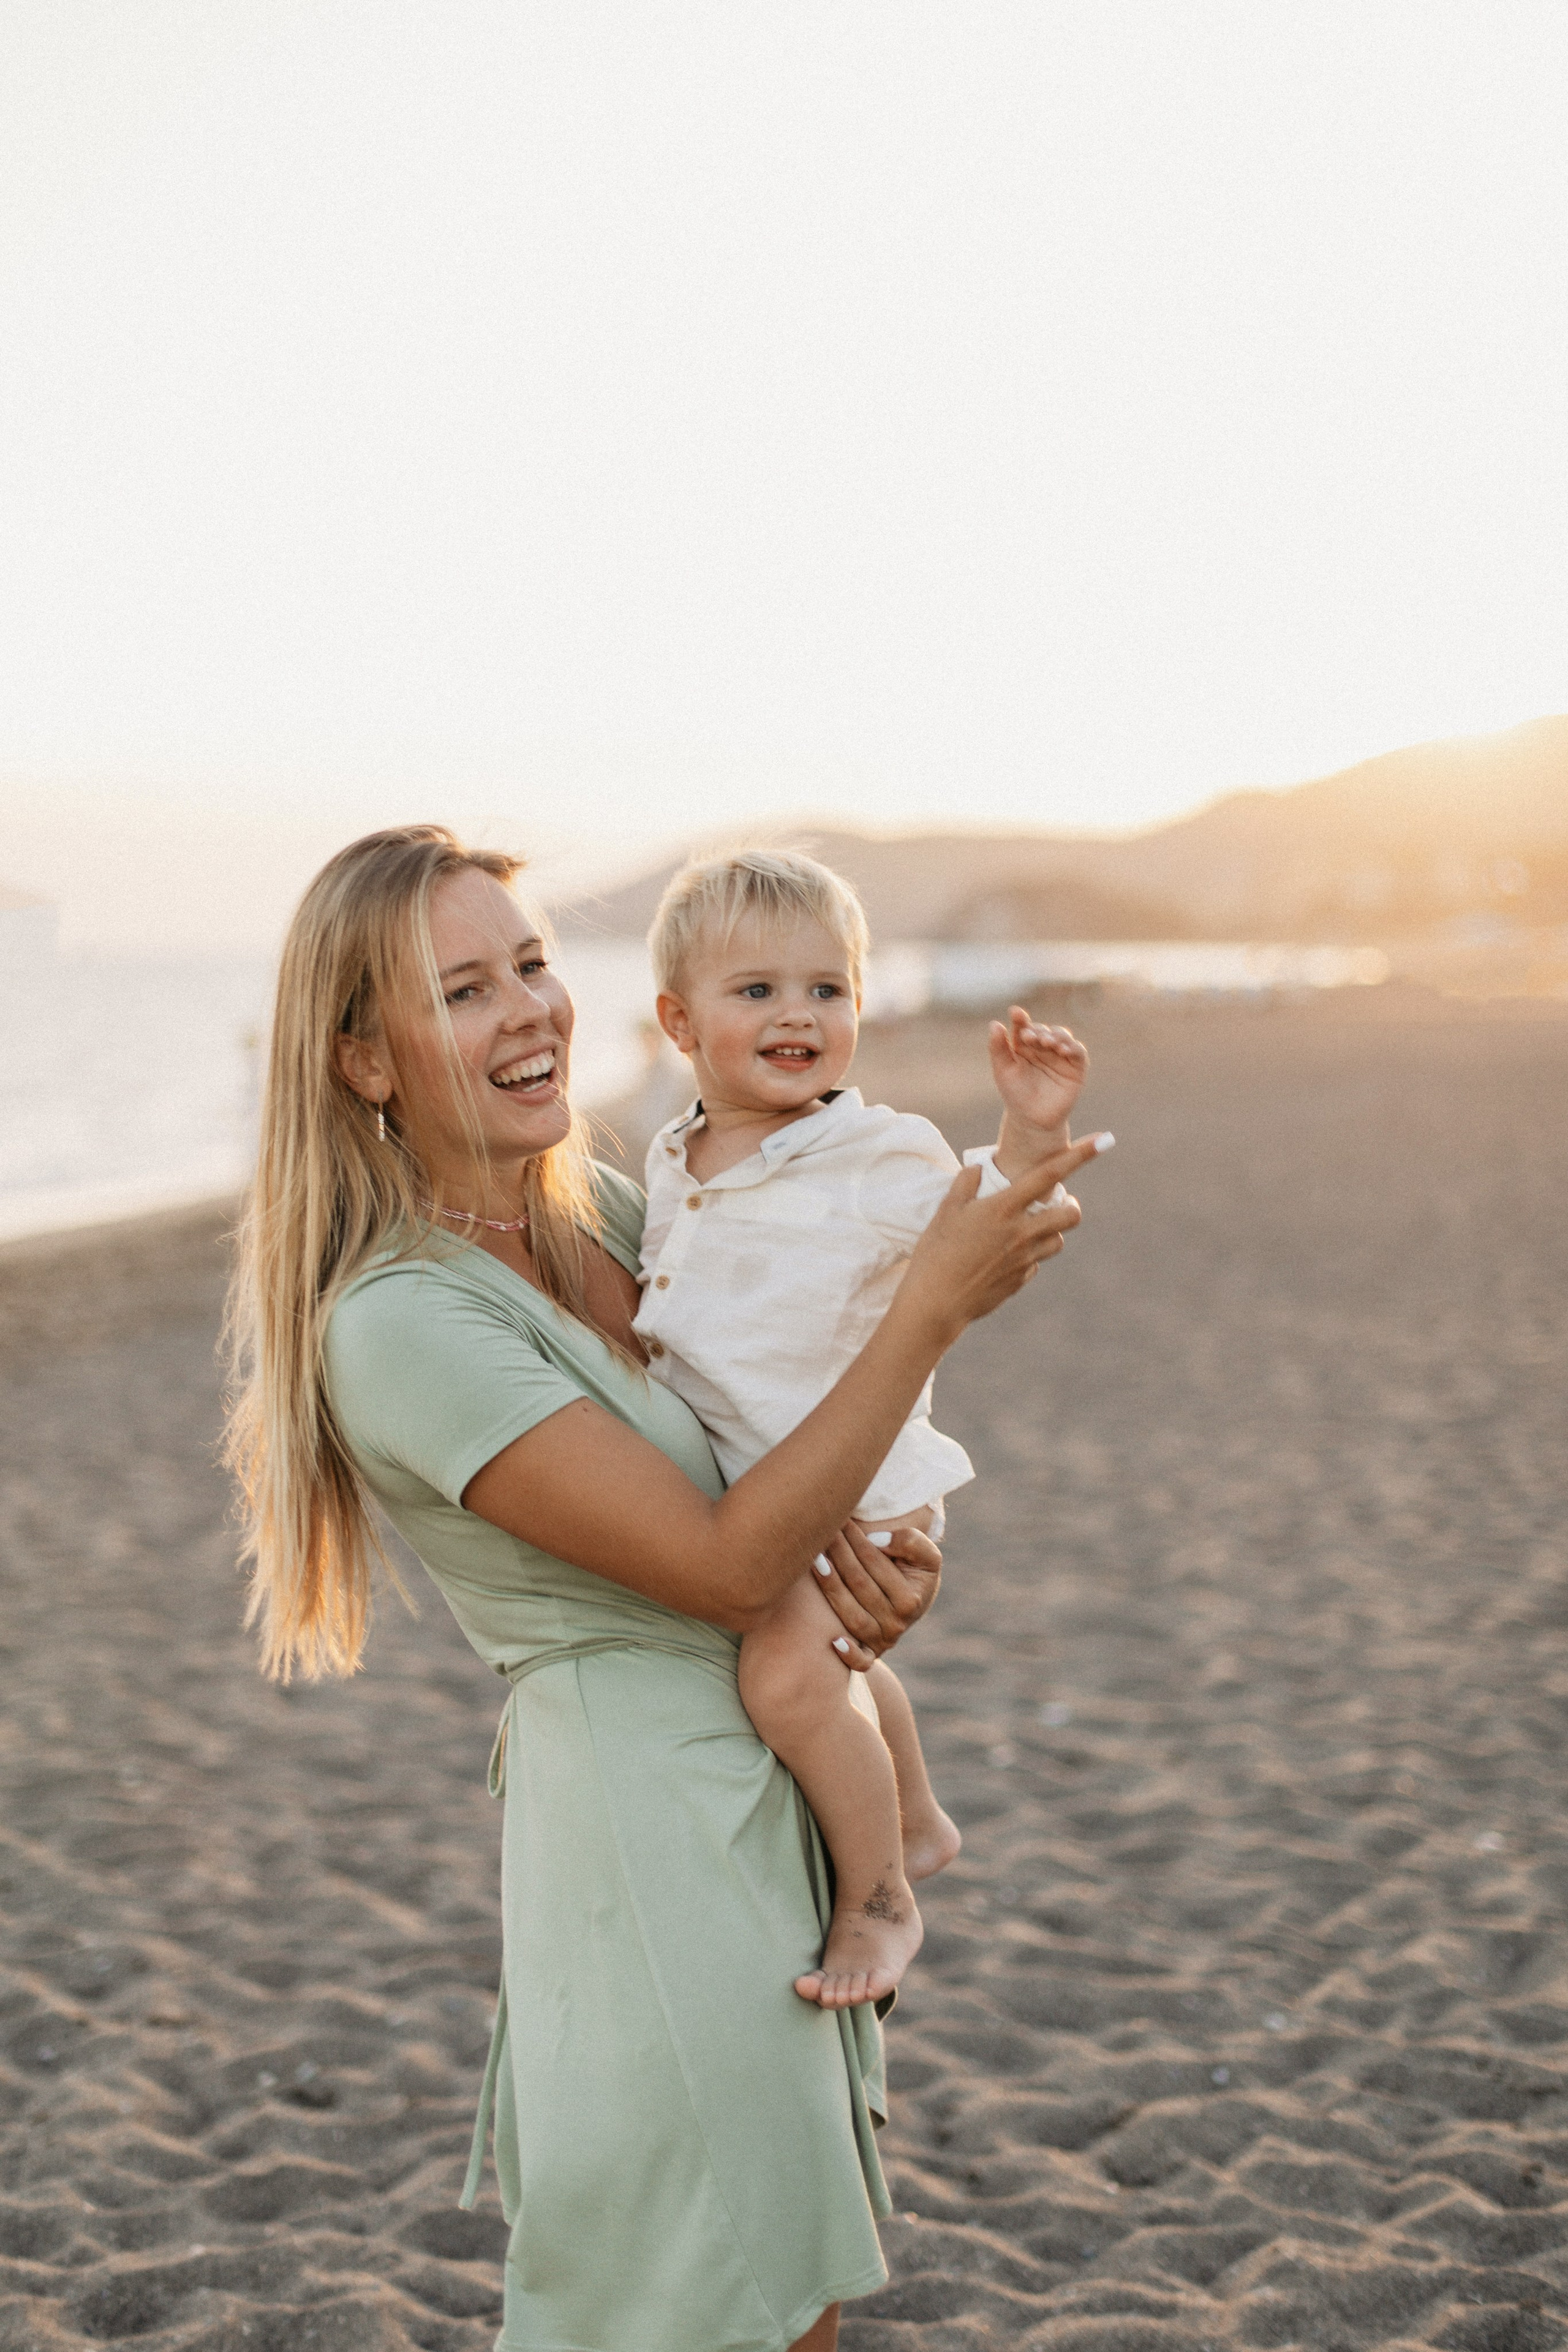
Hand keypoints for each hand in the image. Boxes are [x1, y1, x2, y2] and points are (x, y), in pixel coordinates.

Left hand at [814, 1523, 942, 1668]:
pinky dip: (849, 1655)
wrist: (912, 1601)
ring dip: (830, 1587)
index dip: (855, 1539)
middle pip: (858, 1585)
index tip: (839, 1519)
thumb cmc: (913, 1570)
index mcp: (911, 1598)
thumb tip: (876, 1540)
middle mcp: (898, 1623)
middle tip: (820, 1532)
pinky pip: (862, 1661)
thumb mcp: (925, 1554)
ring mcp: (883, 1641)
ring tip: (814, 1560)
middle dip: (838, 1555)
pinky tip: (833, 1641)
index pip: (874, 1563)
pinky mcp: (871, 1654)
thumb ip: (910, 1541)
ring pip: (852, 1616)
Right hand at [896, 1133, 1101, 1347]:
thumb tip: (979, 1168)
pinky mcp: (1020, 1280)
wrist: (935, 1303)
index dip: (1080, 1155)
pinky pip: (1035, 1263)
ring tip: (1029, 1228)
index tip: (1105, 1140)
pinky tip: (1004, 1256)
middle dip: (1071, 1206)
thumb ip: (966, 1184)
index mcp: (1003, 1209)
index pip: (1049, 1175)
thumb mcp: (945, 1211)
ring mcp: (1024, 1259)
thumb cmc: (935, 1253)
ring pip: (1058, 1241)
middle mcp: (1021, 1233)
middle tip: (1057, 1203)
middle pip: (1071, 1215)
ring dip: (1051, 1231)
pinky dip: (1028, 1256)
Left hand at [989, 1006, 1087, 1154]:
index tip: (1015, 1013)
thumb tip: (995, 1024)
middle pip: (1043, 1030)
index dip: (1020, 1018)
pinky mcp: (1076, 1067)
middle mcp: (1044, 1047)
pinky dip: (1073, 1047)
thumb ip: (998, 1048)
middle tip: (1029, 1036)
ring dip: (1056, 1035)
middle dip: (1037, 1030)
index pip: (1023, 1027)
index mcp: (1025, 1046)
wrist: (1032, 1120)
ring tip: (1046, 1041)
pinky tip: (1062, 1049)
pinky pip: (1078, 1052)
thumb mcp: (1003, 1070)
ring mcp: (1061, 1056)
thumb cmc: (1015, 1094)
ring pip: (1062, 1036)